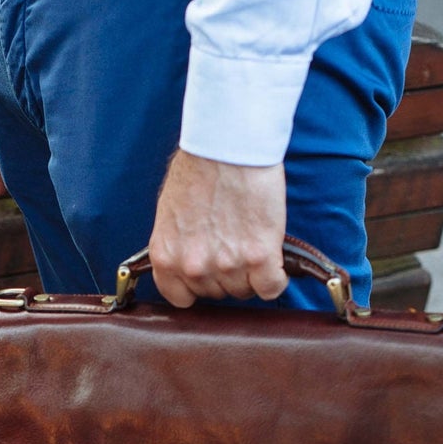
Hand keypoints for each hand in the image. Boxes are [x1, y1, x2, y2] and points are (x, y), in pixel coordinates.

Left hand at [149, 149, 286, 305]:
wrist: (227, 146)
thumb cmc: (200, 166)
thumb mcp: (170, 211)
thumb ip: (178, 243)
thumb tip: (190, 259)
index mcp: (166, 255)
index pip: (180, 298)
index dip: (197, 287)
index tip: (208, 275)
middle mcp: (193, 266)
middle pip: (216, 293)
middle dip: (225, 274)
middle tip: (234, 245)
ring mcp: (227, 264)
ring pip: (245, 291)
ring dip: (252, 273)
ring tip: (252, 243)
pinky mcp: (260, 257)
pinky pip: (271, 287)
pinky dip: (276, 278)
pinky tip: (273, 260)